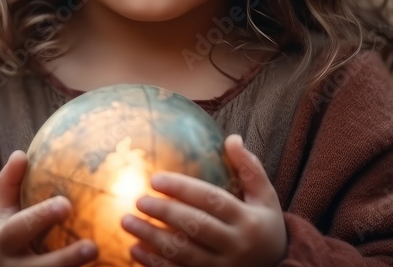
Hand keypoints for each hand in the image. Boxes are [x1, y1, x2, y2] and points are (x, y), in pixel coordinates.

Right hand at [0, 150, 98, 266]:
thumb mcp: (2, 212)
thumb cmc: (8, 236)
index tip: (66, 204)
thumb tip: (21, 153)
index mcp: (5, 241)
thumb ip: (9, 183)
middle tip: (93, 246)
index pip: (20, 228)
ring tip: (102, 260)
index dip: (42, 217)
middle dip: (66, 259)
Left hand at [120, 134, 286, 266]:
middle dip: (164, 213)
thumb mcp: (266, 198)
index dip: (183, 188)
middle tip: (138, 201)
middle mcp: (236, 246)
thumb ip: (250, 168)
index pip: (212, 200)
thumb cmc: (265, 226)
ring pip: (183, 253)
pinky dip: (155, 263)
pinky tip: (134, 249)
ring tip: (127, 222)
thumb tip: (232, 138)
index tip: (155, 179)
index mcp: (248, 220)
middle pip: (195, 226)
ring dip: (152, 238)